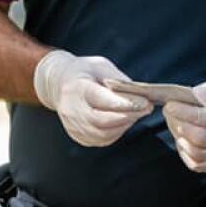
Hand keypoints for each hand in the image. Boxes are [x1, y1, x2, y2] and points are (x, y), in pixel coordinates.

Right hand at [33, 50, 152, 146]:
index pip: (101, 100)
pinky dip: (117, 132)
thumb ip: (118, 80)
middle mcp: (71, 109)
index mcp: (76, 88)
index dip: (125, 103)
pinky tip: (125, 121)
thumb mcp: (100, 66)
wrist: (58, 83)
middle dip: (129, 116)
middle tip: (147, 109)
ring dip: (125, 125)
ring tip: (137, 114)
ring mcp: (72, 125)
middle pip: (102, 121)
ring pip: (103, 134)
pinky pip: (101, 140)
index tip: (145, 102)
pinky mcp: (76, 135)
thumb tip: (141, 96)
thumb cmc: (84, 72)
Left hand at [162, 79, 205, 172]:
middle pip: (201, 138)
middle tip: (168, 112)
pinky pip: (196, 164)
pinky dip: (185, 152)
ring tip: (175, 124)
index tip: (170, 105)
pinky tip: (182, 139)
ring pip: (197, 153)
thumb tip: (198, 94)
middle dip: (180, 124)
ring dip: (181, 138)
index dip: (186, 112)